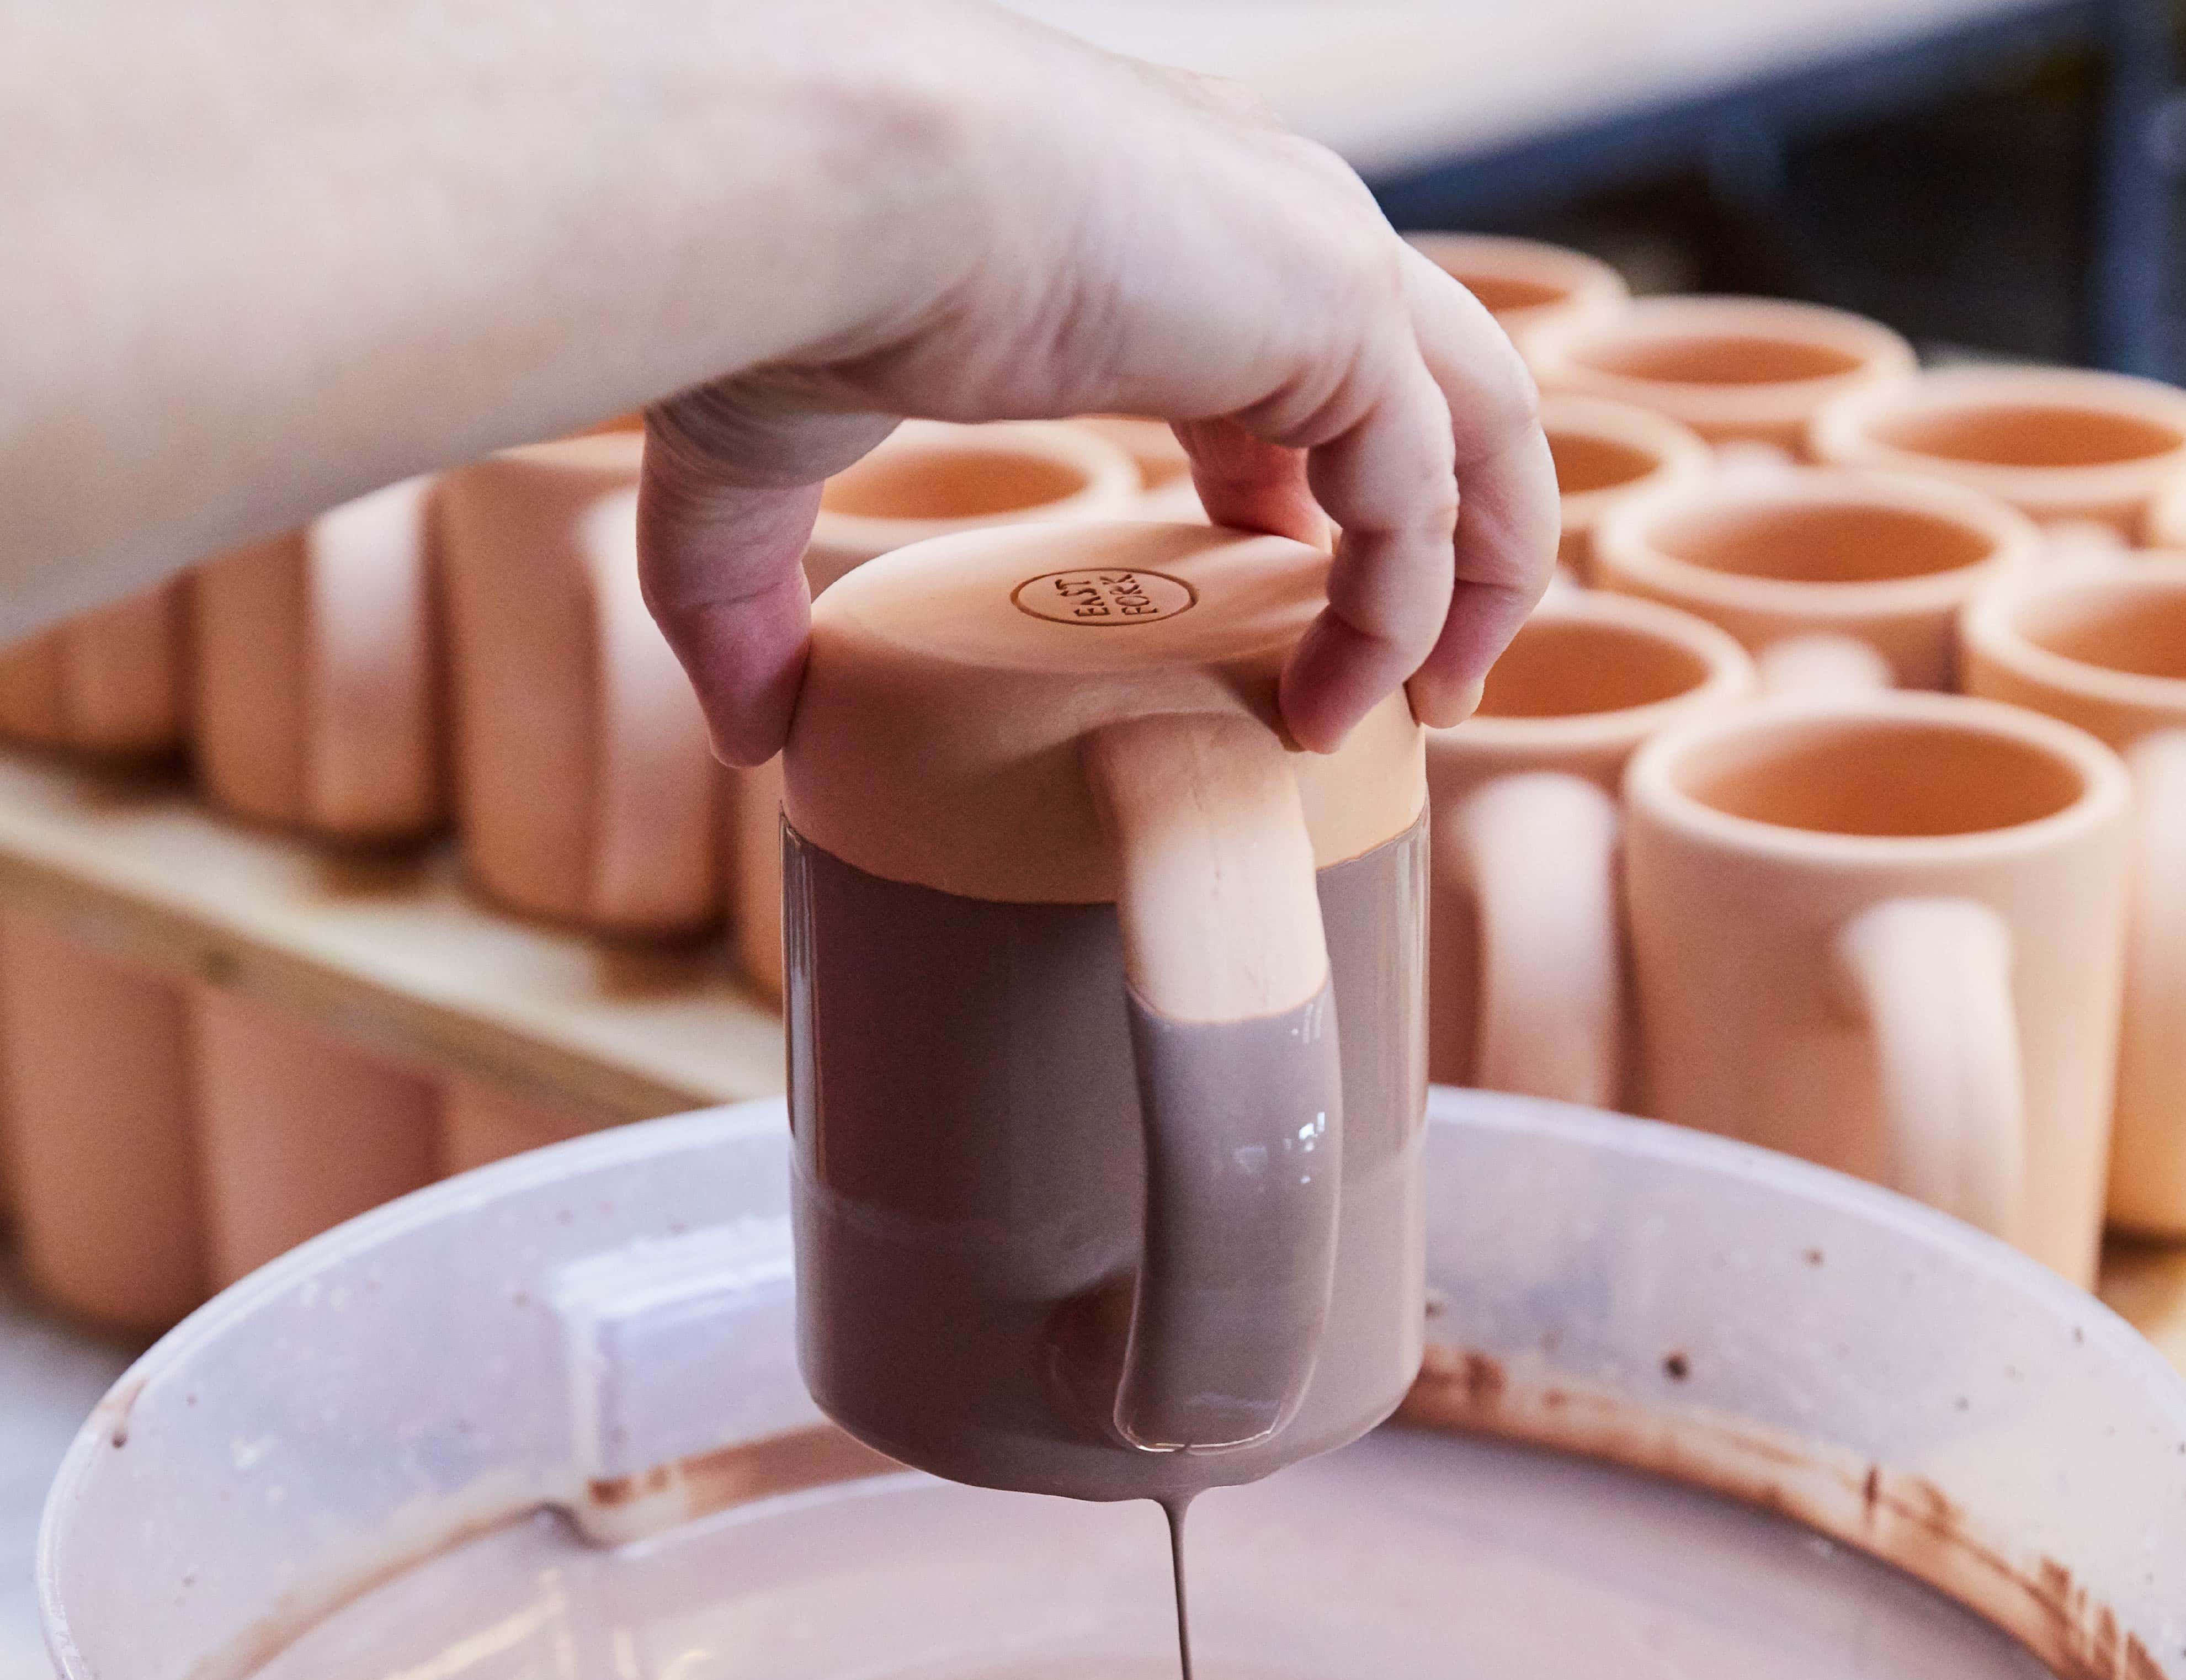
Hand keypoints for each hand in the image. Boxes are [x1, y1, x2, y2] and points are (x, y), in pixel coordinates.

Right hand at [636, 9, 1555, 763]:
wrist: (836, 177)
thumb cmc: (787, 273)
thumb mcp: (760, 455)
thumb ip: (751, 596)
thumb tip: (750, 734)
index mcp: (1161, 222)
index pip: (1289, 343)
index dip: (1304, 471)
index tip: (1277, 577)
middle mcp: (1265, 221)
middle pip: (1434, 379)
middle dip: (1443, 529)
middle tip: (1416, 676)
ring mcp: (1319, 256)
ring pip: (1485, 425)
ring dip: (1475, 575)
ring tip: (1431, 709)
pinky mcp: (1341, 317)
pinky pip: (1425, 500)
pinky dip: (1404, 614)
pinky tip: (1340, 706)